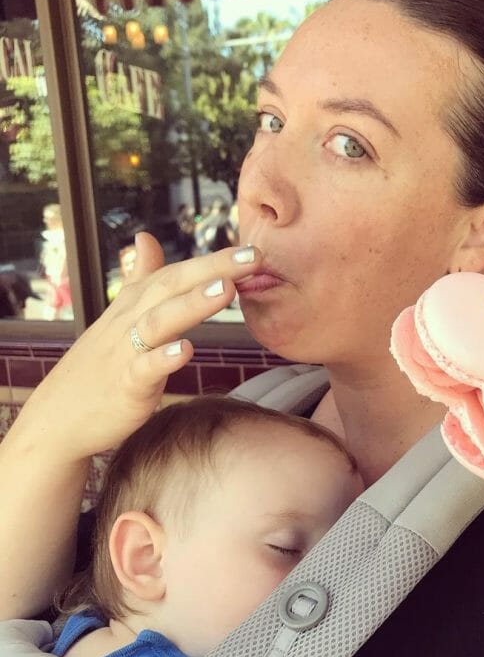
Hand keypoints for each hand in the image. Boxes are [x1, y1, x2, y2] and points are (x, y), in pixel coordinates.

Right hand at [22, 232, 261, 458]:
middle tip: (252, 256)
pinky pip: (144, 370)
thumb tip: (146, 238)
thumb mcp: (119, 317)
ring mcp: (126, 354)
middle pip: (172, 287)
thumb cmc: (99, 366)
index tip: (251, 249)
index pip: (176, 274)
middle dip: (213, 269)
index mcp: (134, 305)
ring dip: (192, 304)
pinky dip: (163, 359)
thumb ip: (139, 279)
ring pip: (160, 321)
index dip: (213, 260)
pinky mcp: (125, 387)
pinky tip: (186, 350)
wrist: (58, 418)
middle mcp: (129, 322)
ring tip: (225, 289)